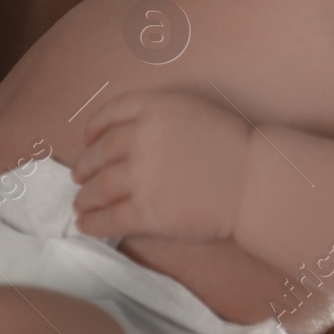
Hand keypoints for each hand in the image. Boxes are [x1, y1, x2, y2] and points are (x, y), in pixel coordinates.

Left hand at [72, 90, 250, 239]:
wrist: (254, 181)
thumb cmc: (230, 146)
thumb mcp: (192, 110)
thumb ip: (156, 116)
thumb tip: (118, 137)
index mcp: (155, 107)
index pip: (110, 114)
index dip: (93, 128)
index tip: (87, 140)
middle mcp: (143, 137)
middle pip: (100, 153)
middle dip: (85, 167)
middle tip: (78, 176)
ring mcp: (144, 176)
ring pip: (100, 188)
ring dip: (85, 198)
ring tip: (80, 204)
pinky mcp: (150, 211)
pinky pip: (112, 218)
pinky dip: (94, 223)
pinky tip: (86, 225)